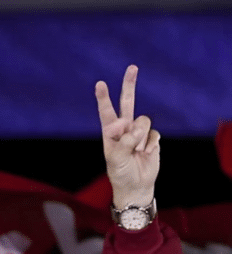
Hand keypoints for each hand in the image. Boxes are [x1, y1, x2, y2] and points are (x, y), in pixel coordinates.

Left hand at [95, 65, 159, 208]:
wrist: (136, 185)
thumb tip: (135, 128)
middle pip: (128, 103)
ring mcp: (139, 132)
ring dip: (141, 137)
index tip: (99, 84)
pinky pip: (154, 134)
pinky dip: (150, 145)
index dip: (103, 98)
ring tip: (136, 151)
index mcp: (110, 132)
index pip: (106, 112)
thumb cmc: (120, 173)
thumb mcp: (116, 159)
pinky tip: (146, 154)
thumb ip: (124, 142)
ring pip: (144, 121)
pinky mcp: (152, 138)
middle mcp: (124, 128)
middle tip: (132, 67)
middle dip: (129, 85)